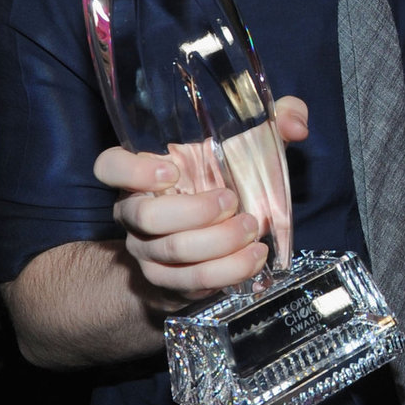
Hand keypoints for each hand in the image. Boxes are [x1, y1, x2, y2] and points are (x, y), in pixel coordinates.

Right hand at [93, 95, 309, 299]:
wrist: (208, 245)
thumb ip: (270, 122)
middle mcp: (135, 212)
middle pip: (145, 216)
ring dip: (219, 244)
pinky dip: (226, 272)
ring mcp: (147, 250)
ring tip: (253, 231)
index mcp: (142, 174)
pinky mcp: (167, 282)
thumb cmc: (221, 184)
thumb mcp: (243, 148)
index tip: (172, 171)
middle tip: (233, 202)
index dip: (131, 170)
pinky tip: (253, 259)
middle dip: (195, 212)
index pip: (110, 166)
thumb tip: (295, 124)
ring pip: (172, 252)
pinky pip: (191, 283)